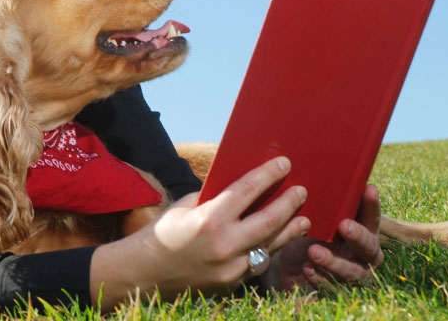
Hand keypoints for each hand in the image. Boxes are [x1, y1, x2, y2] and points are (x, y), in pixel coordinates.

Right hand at [90, 157, 310, 308]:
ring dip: (289, 230)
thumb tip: (243, 186)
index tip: (284, 164)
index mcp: (209, 219)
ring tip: (303, 218)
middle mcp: (223, 245)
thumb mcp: (185, 207)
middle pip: (269, 220)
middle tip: (302, 191)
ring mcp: (230, 268)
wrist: (144, 273)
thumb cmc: (164, 233)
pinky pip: (258, 264)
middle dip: (288, 203)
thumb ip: (214, 198)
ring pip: (269, 245)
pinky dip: (269, 249)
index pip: (247, 191)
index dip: (268, 175)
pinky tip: (278, 240)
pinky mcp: (231, 284)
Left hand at [264, 184, 383, 291]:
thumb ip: (322, 203)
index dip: (372, 205)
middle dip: (358, 236)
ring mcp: (352, 276)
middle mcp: (363, 255)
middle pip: (369, 247)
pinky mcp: (335, 291)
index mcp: (363, 232)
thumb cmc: (308, 235)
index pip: (372, 217)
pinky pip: (332, 288)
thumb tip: (312, 169)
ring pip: (351, 272)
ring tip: (314, 251)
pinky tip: (307, 268)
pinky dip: (319, 278)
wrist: (288, 267)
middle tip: (343, 226)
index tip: (368, 188)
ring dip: (334, 261)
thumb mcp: (314, 219)